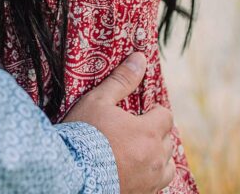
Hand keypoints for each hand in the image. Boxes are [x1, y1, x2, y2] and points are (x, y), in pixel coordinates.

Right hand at [65, 53, 174, 193]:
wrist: (71, 173)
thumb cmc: (85, 133)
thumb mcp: (99, 100)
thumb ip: (122, 80)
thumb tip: (140, 58)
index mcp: (148, 132)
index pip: (165, 116)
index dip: (153, 111)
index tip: (139, 111)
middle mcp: (155, 158)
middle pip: (168, 139)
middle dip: (155, 132)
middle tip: (134, 128)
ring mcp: (150, 181)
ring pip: (168, 166)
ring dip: (158, 156)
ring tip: (139, 150)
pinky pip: (157, 184)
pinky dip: (151, 176)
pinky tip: (134, 169)